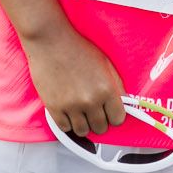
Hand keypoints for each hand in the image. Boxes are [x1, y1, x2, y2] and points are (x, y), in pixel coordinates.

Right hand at [24, 23, 126, 137]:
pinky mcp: (54, 108)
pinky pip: (65, 128)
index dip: (114, 116)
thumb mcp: (105, 64)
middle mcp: (90, 101)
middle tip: (94, 110)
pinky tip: (68, 111)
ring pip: (83, 131)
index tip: (109, 112)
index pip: (118, 119)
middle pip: (101, 128)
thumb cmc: (76, 48)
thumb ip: (115, 86)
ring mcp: (71, 106)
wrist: (50, 41)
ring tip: (80, 112)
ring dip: (83, 124)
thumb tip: (122, 103)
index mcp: (106, 89)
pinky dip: (67, 123)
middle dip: (99, 120)